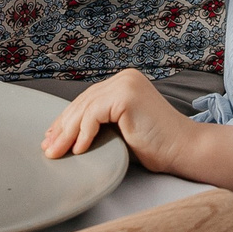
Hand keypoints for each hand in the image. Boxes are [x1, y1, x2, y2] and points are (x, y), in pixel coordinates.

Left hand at [43, 69, 186, 170]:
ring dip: (67, 134)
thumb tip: (64, 134)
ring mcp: (125, 83)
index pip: (87, 100)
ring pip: (85, 109)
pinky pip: (94, 115)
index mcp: (123, 82)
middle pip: (83, 103)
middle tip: (48, 149)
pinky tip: (78, 151)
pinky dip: (83, 134)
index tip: (51, 139)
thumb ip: (99, 124)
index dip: (66, 120)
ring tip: (56, 153)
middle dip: (62, 128)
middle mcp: (124, 78)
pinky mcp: (126, 95)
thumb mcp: (120, 130)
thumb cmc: (156, 146)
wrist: (184, 149)